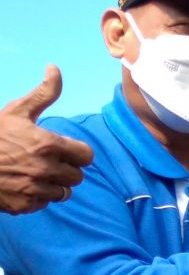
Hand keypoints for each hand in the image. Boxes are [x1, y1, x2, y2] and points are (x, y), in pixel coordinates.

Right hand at [0, 66, 93, 214]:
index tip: (66, 150)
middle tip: (48, 161)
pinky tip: (24, 185)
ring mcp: (34, 189)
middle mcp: (45, 169)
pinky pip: (44, 203)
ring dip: (54, 184)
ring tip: (36, 173)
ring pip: (63, 192)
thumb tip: (55, 68)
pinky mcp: (24, 205)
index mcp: (48, 145)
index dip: (77, 152)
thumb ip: (43, 94)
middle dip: (66, 168)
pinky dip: (38, 197)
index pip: (86, 156)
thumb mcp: (17, 111)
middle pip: (77, 176)